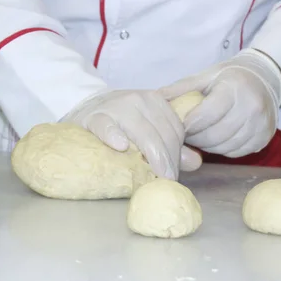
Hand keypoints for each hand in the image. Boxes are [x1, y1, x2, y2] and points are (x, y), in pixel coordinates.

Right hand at [62, 89, 200, 179]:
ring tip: (155, 174)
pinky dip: (113, 135)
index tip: (173, 174)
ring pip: (142, 131)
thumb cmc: (120, 122)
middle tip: (166, 181)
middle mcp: (139, 100)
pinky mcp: (95, 116)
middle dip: (167, 159)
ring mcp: (117, 106)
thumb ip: (171, 144)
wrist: (85, 108)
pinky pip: (107, 126)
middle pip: (162, 133)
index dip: (177, 154)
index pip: (175, 129)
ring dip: (151, 154)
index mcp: (155, 101)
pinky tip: (120, 146)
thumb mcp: (147, 128)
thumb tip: (195, 162)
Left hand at [159, 49, 280, 157]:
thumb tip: (154, 98)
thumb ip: (180, 89)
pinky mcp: (264, 139)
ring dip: (206, 146)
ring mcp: (260, 125)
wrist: (263, 81)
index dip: (189, 124)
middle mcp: (252, 107)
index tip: (179, 126)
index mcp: (235, 88)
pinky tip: (214, 140)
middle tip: (183, 136)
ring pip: (224, 147)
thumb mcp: (204, 77)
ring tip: (197, 137)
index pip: (207, 115)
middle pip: (214, 135)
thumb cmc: (228, 78)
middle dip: (195, 138)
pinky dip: (221, 149)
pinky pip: (235, 152)